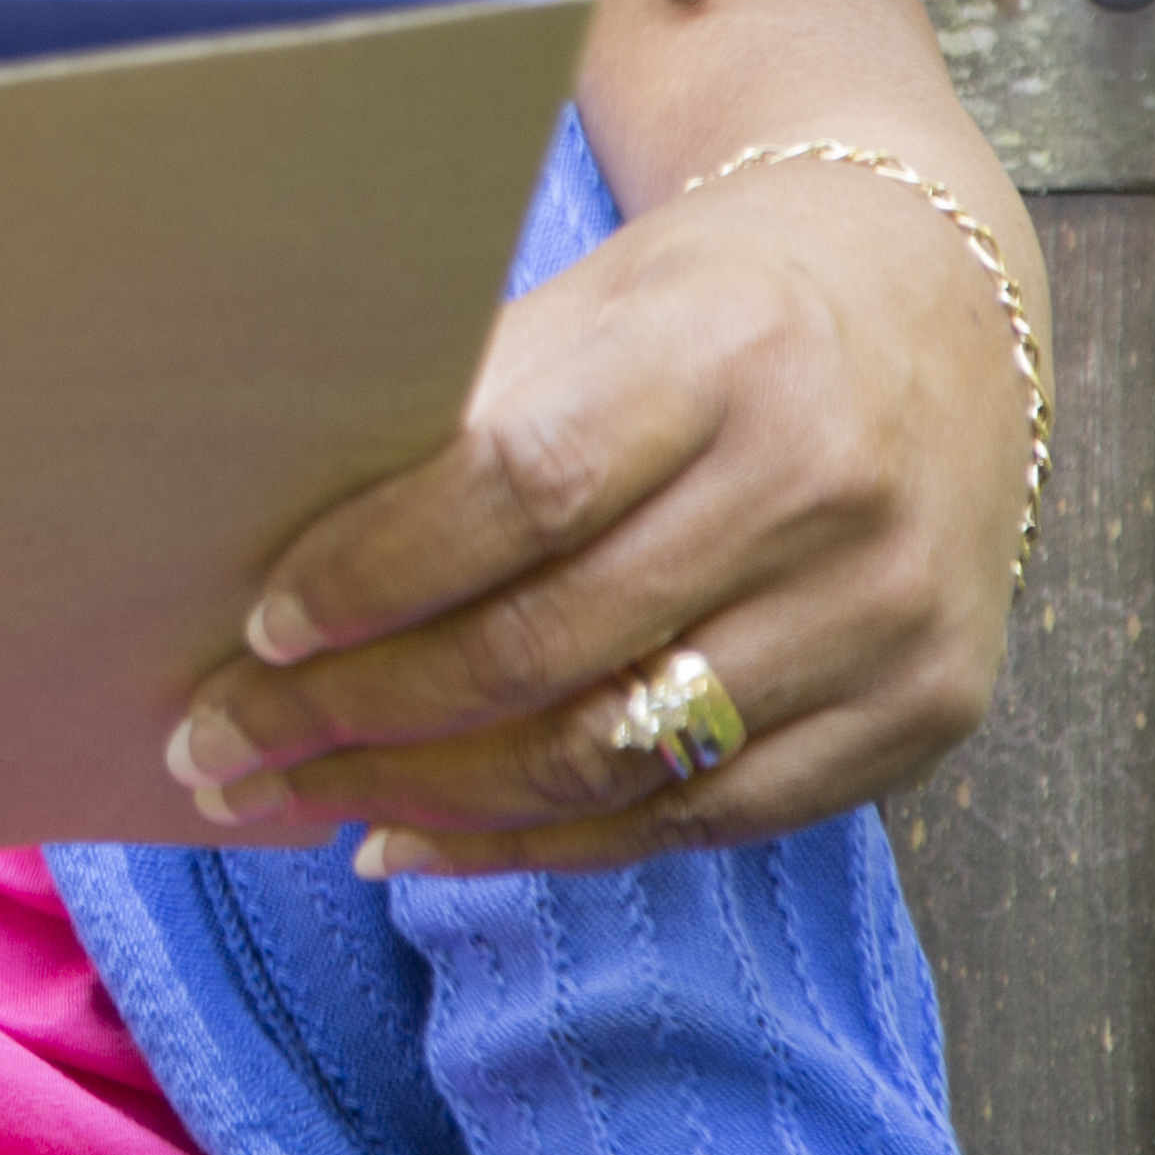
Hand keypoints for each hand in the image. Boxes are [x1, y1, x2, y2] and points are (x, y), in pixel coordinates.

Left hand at [157, 151, 1025, 876]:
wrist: (933, 311)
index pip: (522, 490)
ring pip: (614, 758)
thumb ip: (463, 425)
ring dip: (427, 799)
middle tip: (221, 750)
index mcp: (727, 356)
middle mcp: (826, 491)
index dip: (376, 571)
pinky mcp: (923, 714)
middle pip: (552, 646)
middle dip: (359, 715)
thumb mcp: (591, 309)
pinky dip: (540, 845)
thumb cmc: (706, 310)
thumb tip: (275, 577)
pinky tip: (418, 837)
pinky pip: (697, 820)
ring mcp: (887, 616)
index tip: (258, 630)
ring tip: (295, 801)